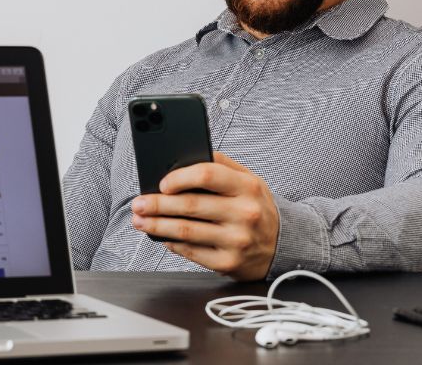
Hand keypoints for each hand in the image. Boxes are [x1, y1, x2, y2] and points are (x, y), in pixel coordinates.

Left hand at [130, 151, 279, 280]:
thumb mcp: (249, 180)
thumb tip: (182, 158)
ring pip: (186, 231)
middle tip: (138, 204)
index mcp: (248, 187)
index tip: (161, 183)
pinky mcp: (228, 263)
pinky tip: (162, 237)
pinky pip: (192, 252)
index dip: (179, 178)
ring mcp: (237, 240)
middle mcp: (244, 214)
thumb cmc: (257, 208)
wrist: (283, 245)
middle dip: (158, 204)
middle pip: (191, 205)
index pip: (207, 175)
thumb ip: (221, 165)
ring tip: (140, 221)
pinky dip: (172, 244)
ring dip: (157, 226)